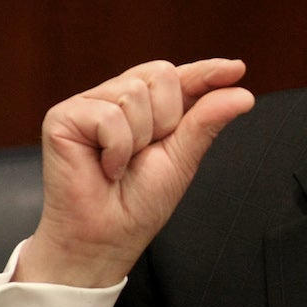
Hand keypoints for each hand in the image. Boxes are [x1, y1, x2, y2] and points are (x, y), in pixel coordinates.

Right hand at [13, 58, 254, 286]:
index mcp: (151, 107)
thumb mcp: (184, 158)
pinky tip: (105, 167)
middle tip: (146, 154)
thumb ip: (207, 120)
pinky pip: (109, 115)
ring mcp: (90, 104)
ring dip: (139, 139)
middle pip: (161, 74)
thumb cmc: (139, 203)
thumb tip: (243, 93)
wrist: (105, 237)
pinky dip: (116, 148)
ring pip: (135, 92)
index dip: (208, 72)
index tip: (237, 70)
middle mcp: (119, 98)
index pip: (182, 76)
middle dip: (166, 119)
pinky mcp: (64, 116)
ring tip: (122, 163)